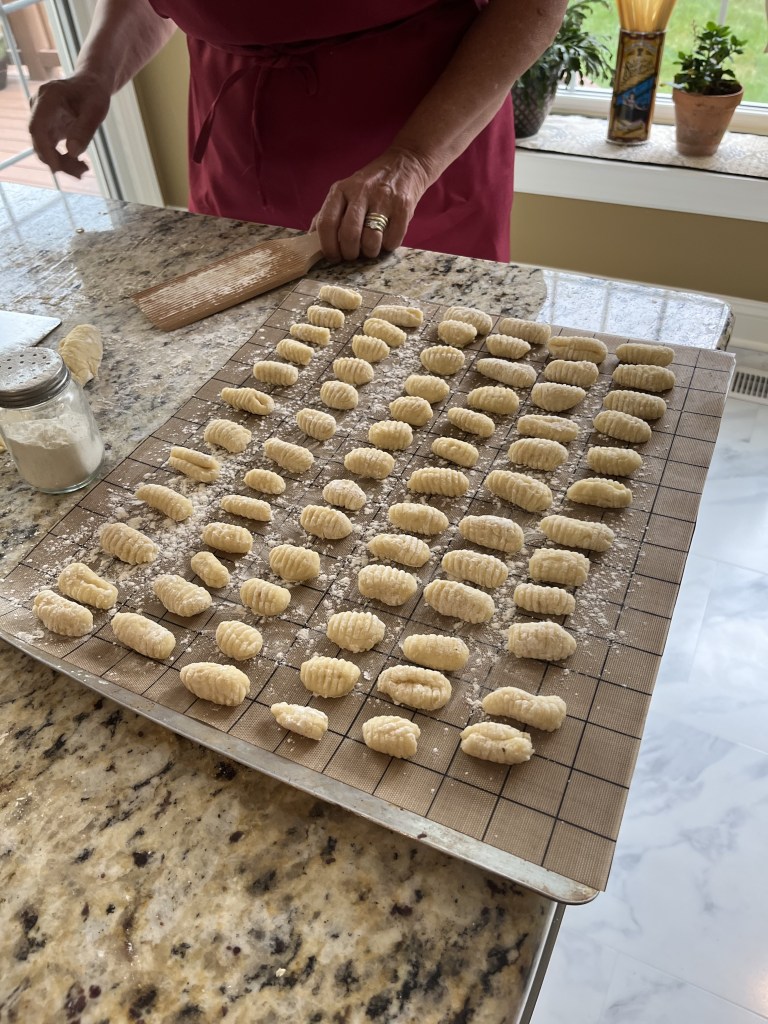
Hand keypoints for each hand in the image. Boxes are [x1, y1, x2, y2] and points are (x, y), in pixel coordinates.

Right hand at [29, 73, 110, 177]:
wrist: (91, 84)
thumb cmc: (94, 93)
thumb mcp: (96, 110)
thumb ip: (85, 129)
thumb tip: (72, 153)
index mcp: (48, 97)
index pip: (37, 127)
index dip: (44, 149)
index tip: (57, 168)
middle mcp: (38, 107)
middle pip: (40, 141)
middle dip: (58, 161)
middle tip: (82, 171)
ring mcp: (41, 118)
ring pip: (44, 148)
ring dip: (62, 163)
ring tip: (84, 169)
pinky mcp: (47, 128)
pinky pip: (51, 148)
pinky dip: (64, 159)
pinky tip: (80, 165)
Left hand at [312, 147, 432, 262]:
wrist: (404, 164)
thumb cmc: (370, 186)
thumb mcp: (345, 192)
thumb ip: (328, 214)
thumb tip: (311, 239)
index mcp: (341, 190)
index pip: (326, 223)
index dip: (328, 247)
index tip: (333, 257)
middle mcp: (360, 192)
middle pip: (349, 235)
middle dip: (350, 254)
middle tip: (353, 255)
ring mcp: (383, 200)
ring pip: (371, 241)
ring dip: (370, 252)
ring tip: (371, 247)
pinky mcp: (403, 207)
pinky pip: (392, 241)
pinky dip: (388, 246)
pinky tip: (386, 238)